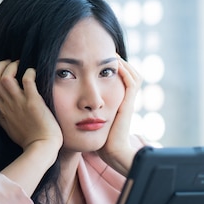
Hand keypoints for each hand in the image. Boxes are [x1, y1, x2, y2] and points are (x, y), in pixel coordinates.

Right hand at [0, 60, 62, 155]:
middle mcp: (8, 105)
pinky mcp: (33, 102)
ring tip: (21, 64)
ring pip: (5, 78)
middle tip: (11, 63)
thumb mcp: (10, 129)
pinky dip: (29, 72)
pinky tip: (33, 72)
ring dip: (11, 67)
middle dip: (0, 66)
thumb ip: (3, 120)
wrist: (42, 148)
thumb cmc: (29, 140)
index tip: (5, 73)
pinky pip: (27, 81)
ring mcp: (20, 103)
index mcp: (3, 110)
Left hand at [96, 55, 141, 174]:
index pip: (121, 80)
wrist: (111, 152)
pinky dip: (125, 71)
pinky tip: (115, 64)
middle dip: (120, 63)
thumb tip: (70, 105)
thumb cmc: (99, 140)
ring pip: (133, 75)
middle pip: (130, 74)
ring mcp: (128, 101)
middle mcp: (125, 100)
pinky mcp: (129, 103)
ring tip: (113, 54)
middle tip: (109, 51)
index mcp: (119, 103)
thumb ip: (86, 111)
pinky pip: (131, 82)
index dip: (114, 69)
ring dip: (123, 64)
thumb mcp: (91, 121)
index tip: (101, 60)